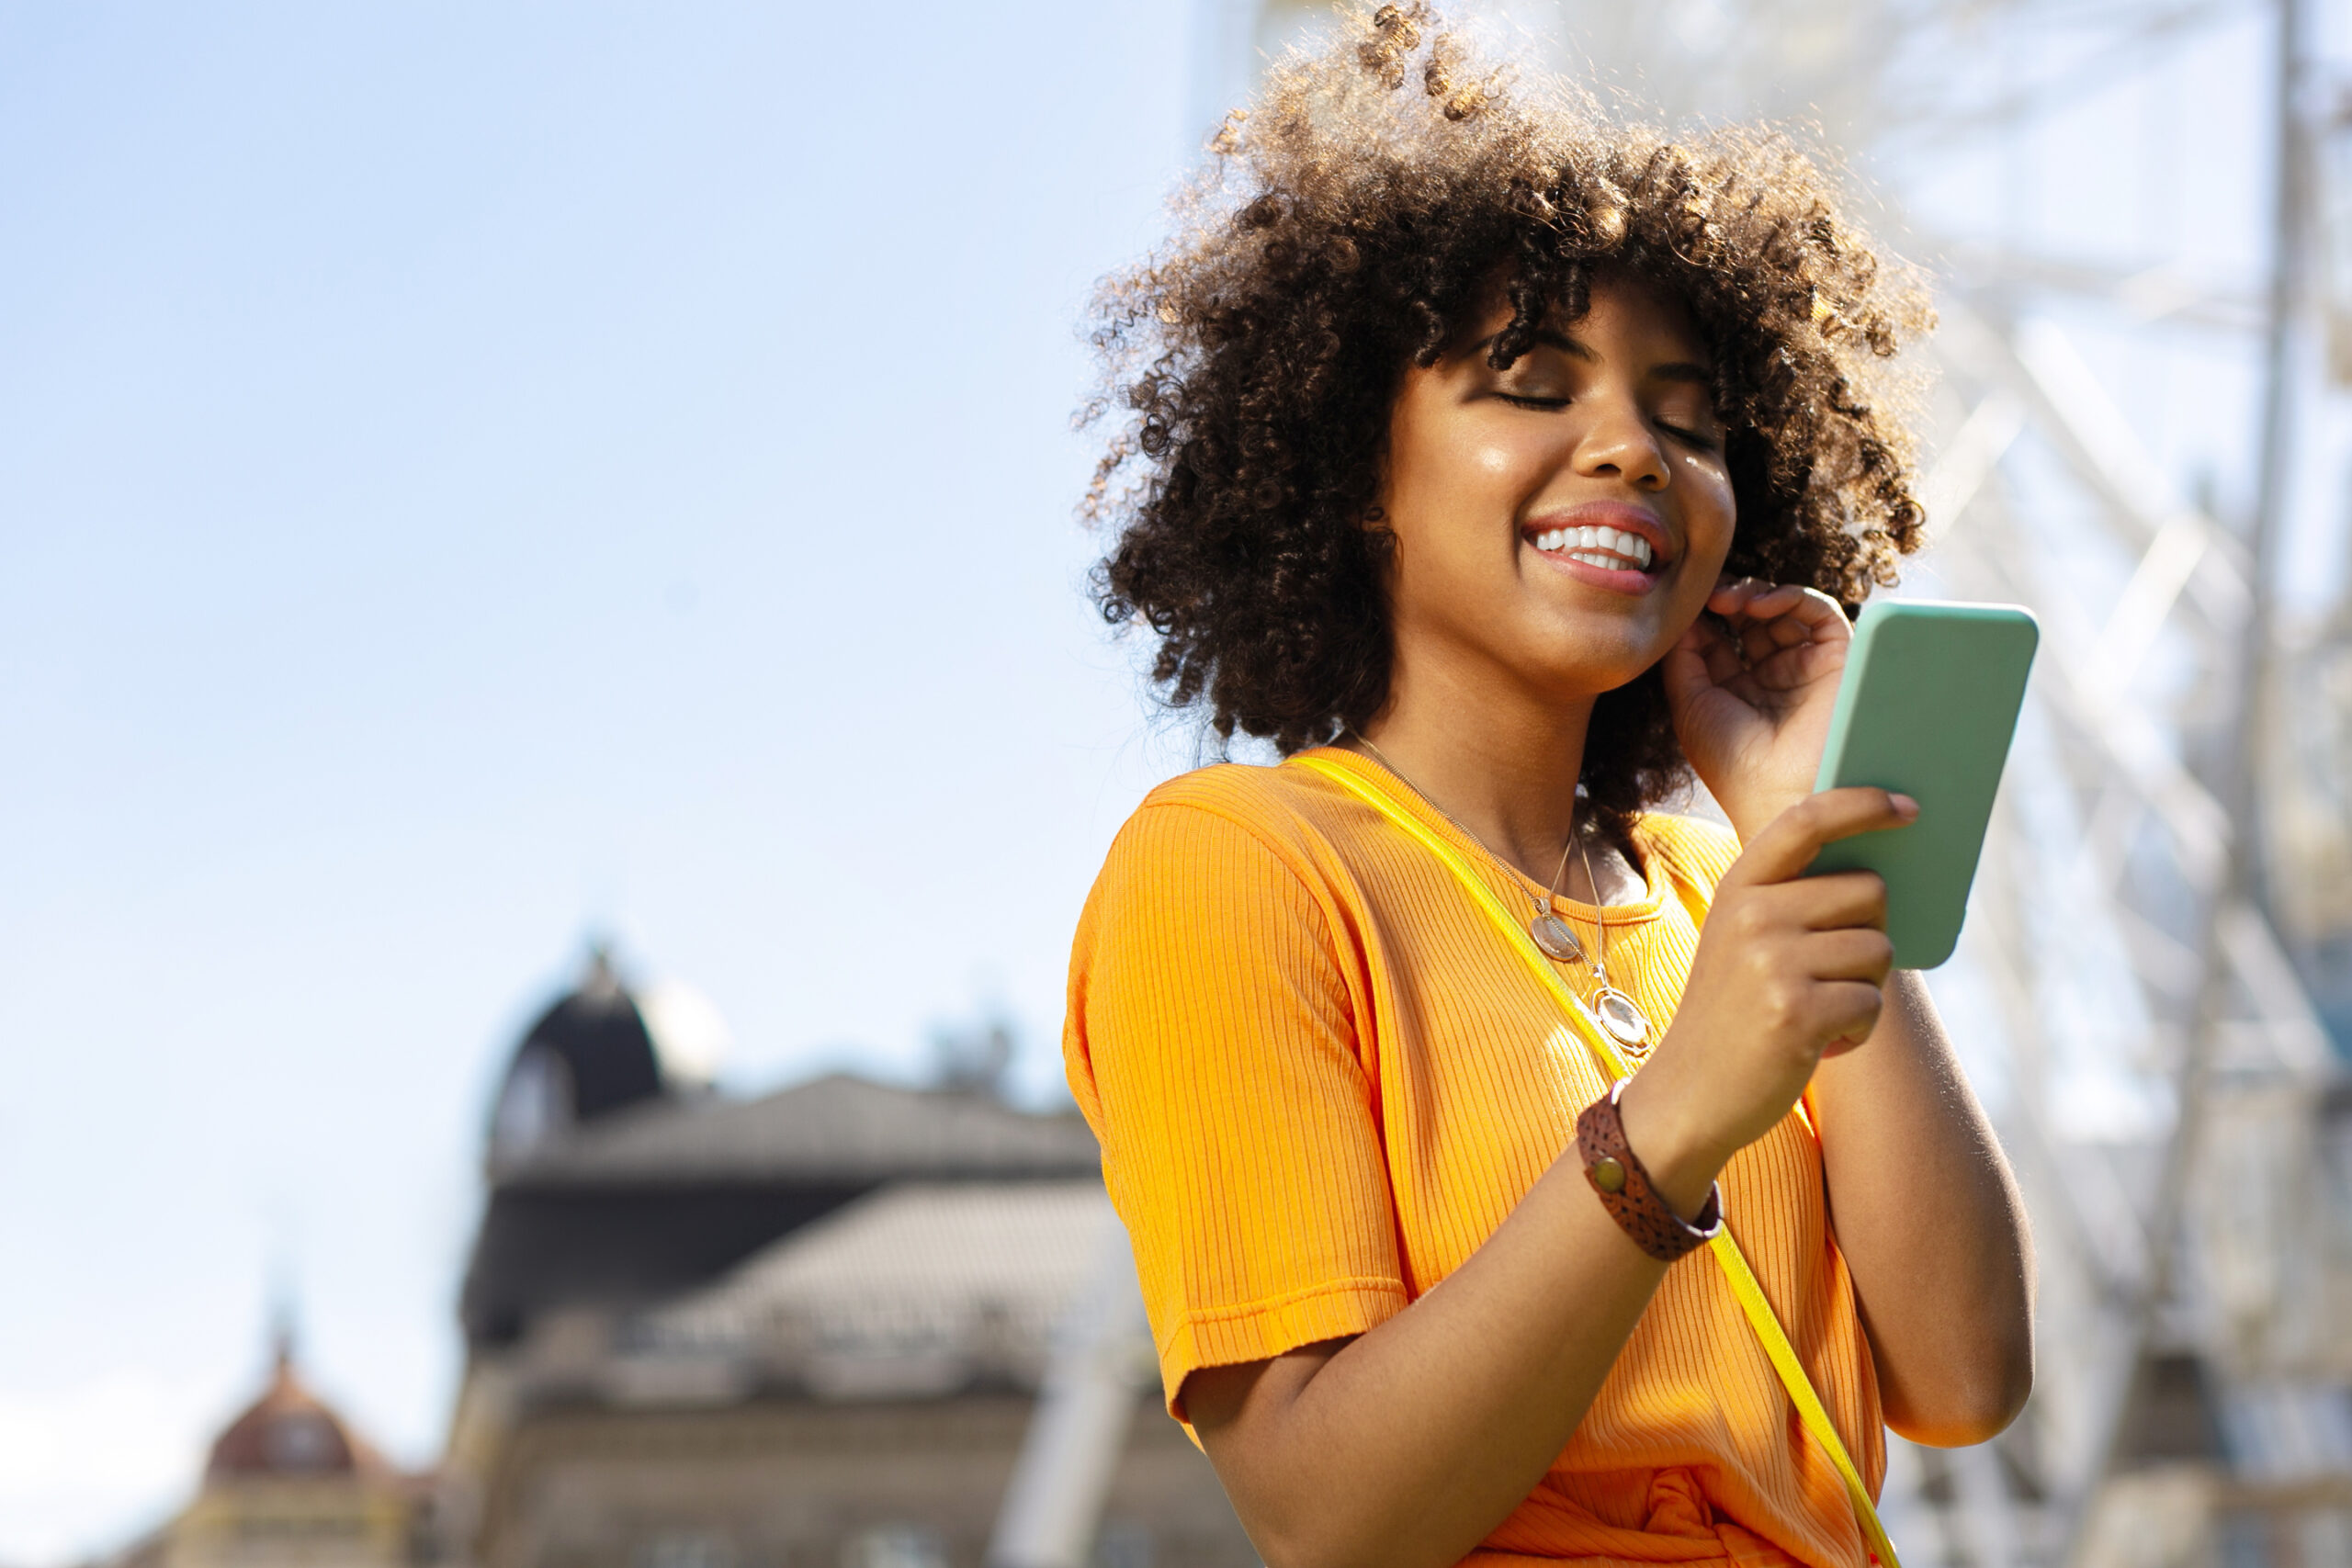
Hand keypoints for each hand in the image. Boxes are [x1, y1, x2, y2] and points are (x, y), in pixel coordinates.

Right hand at [1618, 789, 1911, 1209]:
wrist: (1690, 1094)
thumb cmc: (1734, 1012)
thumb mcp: (1743, 940)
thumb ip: (1792, 898)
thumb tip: (1883, 871)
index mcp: (1738, 887)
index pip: (1806, 821)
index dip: (1861, 805)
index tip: (1907, 806)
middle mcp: (1752, 915)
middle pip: (1869, 890)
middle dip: (1870, 931)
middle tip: (1832, 971)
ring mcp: (1772, 962)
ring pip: (1879, 949)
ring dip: (1865, 987)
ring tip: (1819, 1012)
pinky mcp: (1797, 1012)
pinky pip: (1872, 1001)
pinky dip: (1859, 1029)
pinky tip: (1820, 1043)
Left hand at [1660, 579, 1851, 840]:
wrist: (1783, 792)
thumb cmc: (1730, 759)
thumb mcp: (1689, 704)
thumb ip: (1681, 657)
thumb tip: (1681, 616)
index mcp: (1736, 693)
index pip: (1719, 639)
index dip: (1702, 617)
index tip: (1687, 603)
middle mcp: (1771, 679)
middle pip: (1750, 621)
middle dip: (1729, 601)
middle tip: (1712, 596)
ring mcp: (1805, 668)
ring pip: (1783, 612)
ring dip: (1756, 595)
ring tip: (1732, 601)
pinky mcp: (1837, 661)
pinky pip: (1820, 614)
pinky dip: (1793, 598)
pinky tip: (1763, 604)